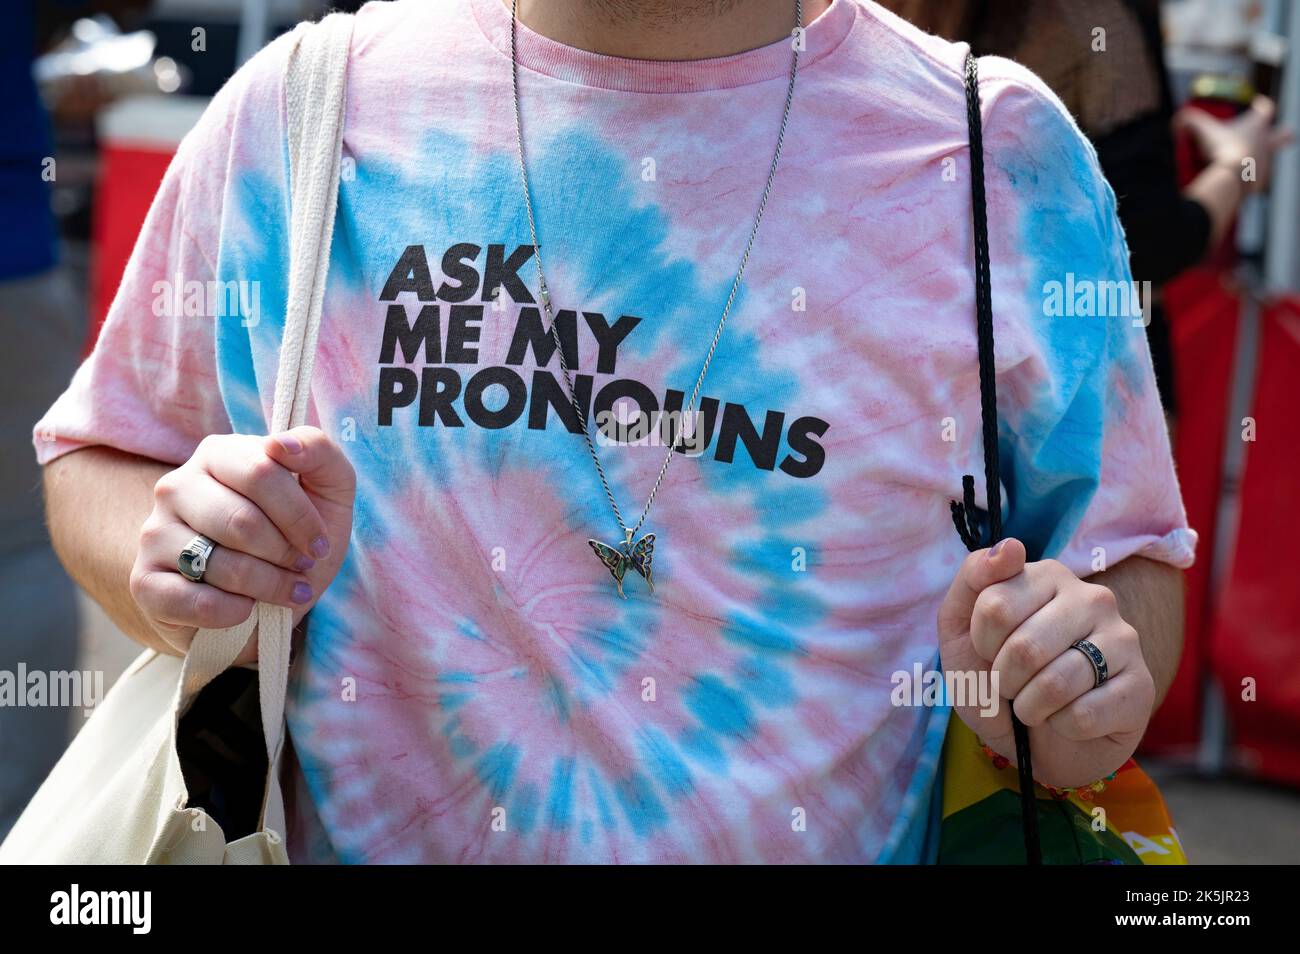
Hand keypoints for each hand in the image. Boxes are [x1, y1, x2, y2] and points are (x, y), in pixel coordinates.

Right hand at [129, 426, 355, 665]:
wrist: (264, 601)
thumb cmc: (294, 538)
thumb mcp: (326, 492)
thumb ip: (318, 451)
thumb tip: (282, 444)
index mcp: (219, 454)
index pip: (261, 473)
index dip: (300, 517)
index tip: (319, 544)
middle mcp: (177, 486)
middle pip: (240, 521)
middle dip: (285, 554)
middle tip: (302, 568)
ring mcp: (155, 533)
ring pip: (219, 563)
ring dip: (267, 585)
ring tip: (285, 591)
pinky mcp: (145, 581)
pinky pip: (193, 600)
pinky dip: (233, 613)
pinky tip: (246, 610)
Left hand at [936, 539, 1154, 788]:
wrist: (1035, 742)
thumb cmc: (996, 679)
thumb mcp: (962, 629)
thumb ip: (973, 579)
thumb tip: (1010, 545)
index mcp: (1048, 575)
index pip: (995, 606)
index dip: (981, 642)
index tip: (990, 650)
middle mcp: (1092, 598)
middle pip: (1025, 647)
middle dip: (1004, 680)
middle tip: (1013, 684)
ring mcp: (1123, 640)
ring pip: (1056, 683)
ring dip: (1030, 707)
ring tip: (1035, 704)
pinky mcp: (1141, 686)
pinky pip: (1084, 715)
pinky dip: (1061, 727)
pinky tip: (1067, 719)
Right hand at [1176, 95, 1293, 191]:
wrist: (1231, 177)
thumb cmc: (1220, 148)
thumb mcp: (1202, 130)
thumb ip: (1191, 120)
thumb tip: (1179, 118)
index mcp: (1256, 126)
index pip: (1265, 109)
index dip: (1261, 105)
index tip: (1257, 103)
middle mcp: (1266, 142)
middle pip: (1284, 135)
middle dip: (1282, 134)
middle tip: (1283, 133)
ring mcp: (1266, 162)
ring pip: (1266, 158)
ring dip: (1256, 158)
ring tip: (1238, 163)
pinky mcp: (1260, 181)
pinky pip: (1254, 179)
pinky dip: (1246, 178)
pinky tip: (1234, 181)